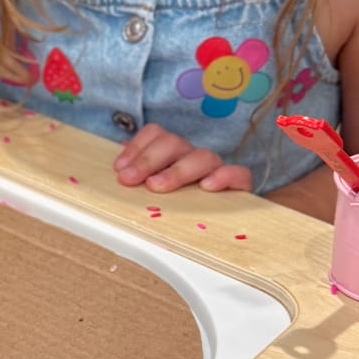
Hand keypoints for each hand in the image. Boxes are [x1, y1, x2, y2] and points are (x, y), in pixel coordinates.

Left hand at [113, 123, 252, 193]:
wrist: (219, 224)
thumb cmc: (179, 206)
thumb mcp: (153, 190)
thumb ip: (139, 176)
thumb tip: (119, 167)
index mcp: (172, 154)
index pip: (156, 134)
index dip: (137, 146)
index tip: (119, 168)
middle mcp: (192, 157)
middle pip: (174, 142)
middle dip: (148, 159)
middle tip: (129, 179)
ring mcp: (216, 170)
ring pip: (203, 156)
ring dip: (177, 170)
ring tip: (157, 186)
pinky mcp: (239, 186)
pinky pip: (238, 174)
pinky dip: (224, 176)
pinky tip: (206, 187)